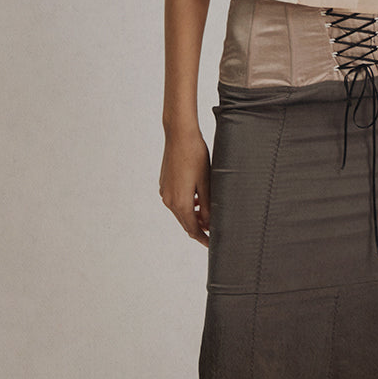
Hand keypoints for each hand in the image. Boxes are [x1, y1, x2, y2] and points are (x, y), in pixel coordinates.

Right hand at [159, 131, 210, 246]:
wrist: (179, 135)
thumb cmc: (195, 155)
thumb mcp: (206, 182)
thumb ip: (207, 206)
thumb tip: (209, 224)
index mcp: (180, 202)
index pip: (192, 229)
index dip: (203, 238)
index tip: (212, 244)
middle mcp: (169, 200)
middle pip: (185, 222)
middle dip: (199, 228)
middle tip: (213, 232)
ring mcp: (165, 191)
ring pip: (180, 211)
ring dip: (192, 216)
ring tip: (207, 216)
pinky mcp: (164, 183)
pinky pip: (175, 201)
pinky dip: (186, 205)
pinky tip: (197, 199)